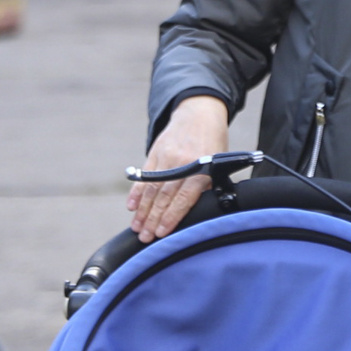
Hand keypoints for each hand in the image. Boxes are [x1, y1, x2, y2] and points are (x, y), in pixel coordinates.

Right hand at [130, 95, 229, 242]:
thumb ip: (207, 187)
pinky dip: (136, 191)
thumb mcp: (218, 164)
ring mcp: (166, 157)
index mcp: (201, 169)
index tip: (161, 233)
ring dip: (142, 210)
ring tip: (137, 227)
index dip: (171, 217)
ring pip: (151, 188)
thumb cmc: (213, 143)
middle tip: (144, 237)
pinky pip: (144, 175)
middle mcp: (182, 163)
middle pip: (164, 197)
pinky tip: (131, 206)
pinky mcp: (155, 152)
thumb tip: (199, 213)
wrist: (200, 113)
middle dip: (153, 219)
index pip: (183, 198)